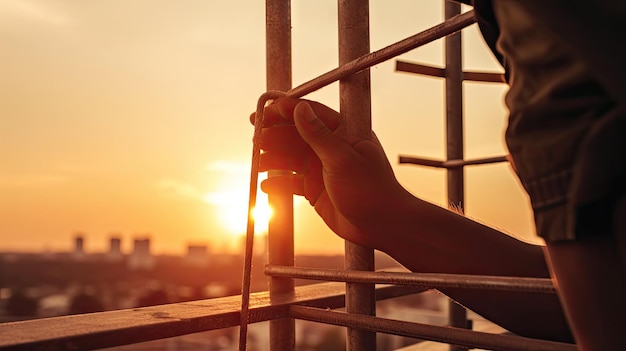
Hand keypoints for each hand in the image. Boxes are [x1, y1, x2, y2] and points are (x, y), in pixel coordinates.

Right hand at [252, 98, 411, 248]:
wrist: (382, 225)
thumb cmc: (371, 189)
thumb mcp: (342, 159)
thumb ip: (318, 135)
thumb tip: (300, 109)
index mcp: (343, 133)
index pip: (310, 114)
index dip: (286, 111)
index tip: (264, 112)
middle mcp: (330, 148)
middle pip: (296, 136)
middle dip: (274, 136)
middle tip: (255, 138)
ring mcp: (322, 169)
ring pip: (290, 159)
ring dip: (273, 159)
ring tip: (257, 162)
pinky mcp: (315, 190)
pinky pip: (291, 183)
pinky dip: (278, 183)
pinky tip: (265, 185)